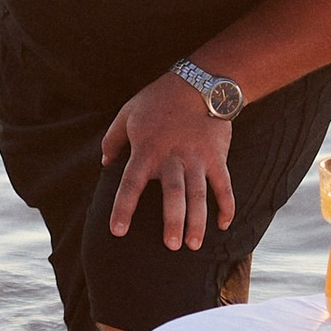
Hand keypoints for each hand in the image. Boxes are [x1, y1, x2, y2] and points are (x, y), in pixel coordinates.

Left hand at [102, 71, 235, 251]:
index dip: (123, 208)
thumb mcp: (127, 114)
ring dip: (198, 221)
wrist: (198, 83)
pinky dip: (227, 206)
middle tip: (171, 246)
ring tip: (194, 245)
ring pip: (199, 195)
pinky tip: (224, 225)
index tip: (117, 232)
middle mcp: (171, 158)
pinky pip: (224, 186)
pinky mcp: (217, 158)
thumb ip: (112, 140)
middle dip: (173, 221)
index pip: (130, 184)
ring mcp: (196, 159)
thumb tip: (104, 164)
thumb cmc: (157, 100)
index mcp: (146, 150)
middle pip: (173, 195)